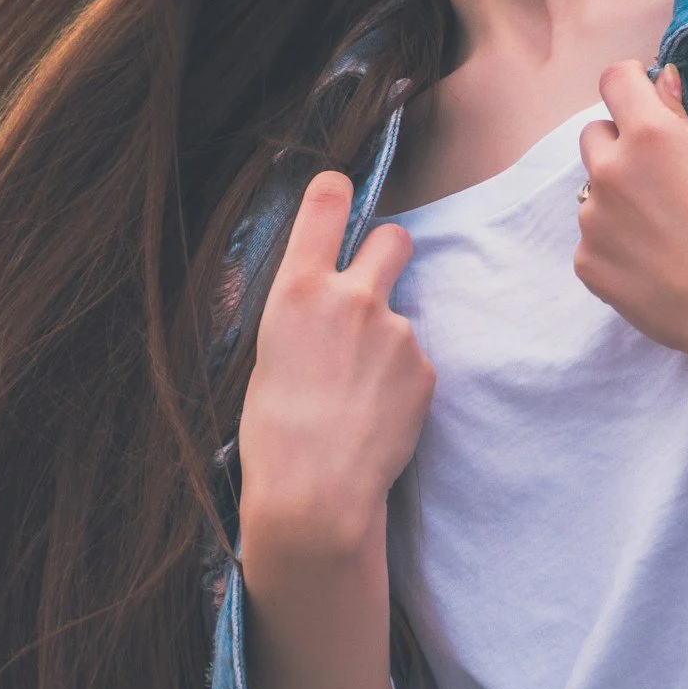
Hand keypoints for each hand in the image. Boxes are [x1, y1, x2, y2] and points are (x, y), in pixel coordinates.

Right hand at [239, 171, 435, 560]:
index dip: (337, 193)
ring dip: (385, 342)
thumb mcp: (263, 355)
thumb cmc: (273, 433)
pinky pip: (412, 362)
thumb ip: (295, 311)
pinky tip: (374, 416)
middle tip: (371, 287)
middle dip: (388, 252)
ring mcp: (396, 332)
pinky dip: (399, 383)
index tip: (340, 193)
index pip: (327, 202)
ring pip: (400, 316)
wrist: (316, 495)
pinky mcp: (424, 368)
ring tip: (355, 394)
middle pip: (393, 237)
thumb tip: (306, 295)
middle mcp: (352, 297)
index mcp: (297, 290)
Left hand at [576, 62, 687, 495]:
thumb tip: (658, 80)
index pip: (614, 81)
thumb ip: (681, 118)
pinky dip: (616, 245)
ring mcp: (592, 219)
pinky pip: (594, 238)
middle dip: (620, 146)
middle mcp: (610, 171)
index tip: (642, 98)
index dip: (630, 85)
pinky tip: (653, 263)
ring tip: (664, 232)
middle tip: (660, 178)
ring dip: (618, 200)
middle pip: (594, 135)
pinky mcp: (587, 262)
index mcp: (649, 135)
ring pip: (594, 192)